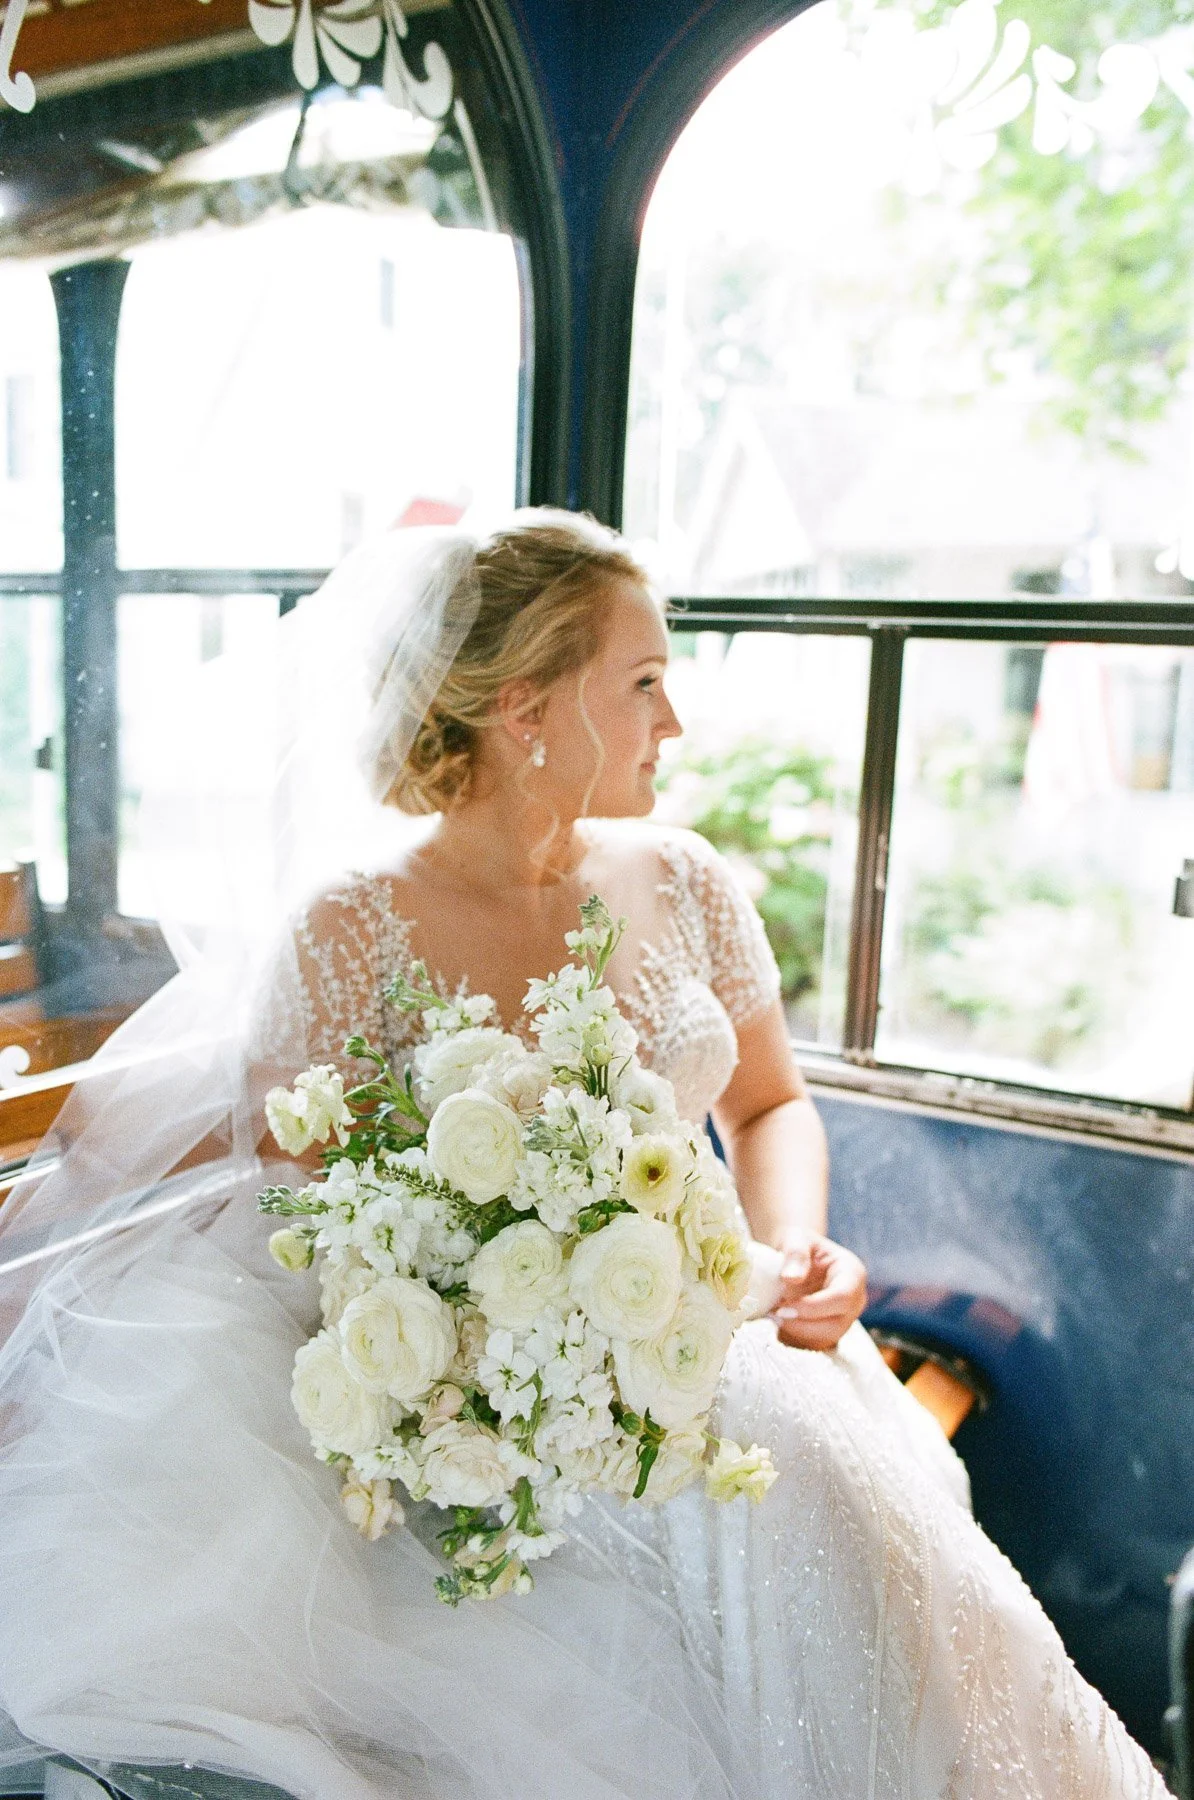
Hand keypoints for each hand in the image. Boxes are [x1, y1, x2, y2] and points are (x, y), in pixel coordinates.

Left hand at [770, 1231, 866, 1351]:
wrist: (798, 1257)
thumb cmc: (800, 1244)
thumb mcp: (797, 1238)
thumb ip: (796, 1254)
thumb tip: (791, 1278)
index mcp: (853, 1274)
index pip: (842, 1298)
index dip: (813, 1307)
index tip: (783, 1306)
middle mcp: (855, 1300)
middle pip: (836, 1325)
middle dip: (802, 1325)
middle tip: (774, 1313)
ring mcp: (845, 1319)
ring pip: (825, 1340)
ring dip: (796, 1333)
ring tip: (774, 1314)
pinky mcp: (830, 1331)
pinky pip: (814, 1345)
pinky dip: (793, 1338)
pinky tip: (778, 1322)